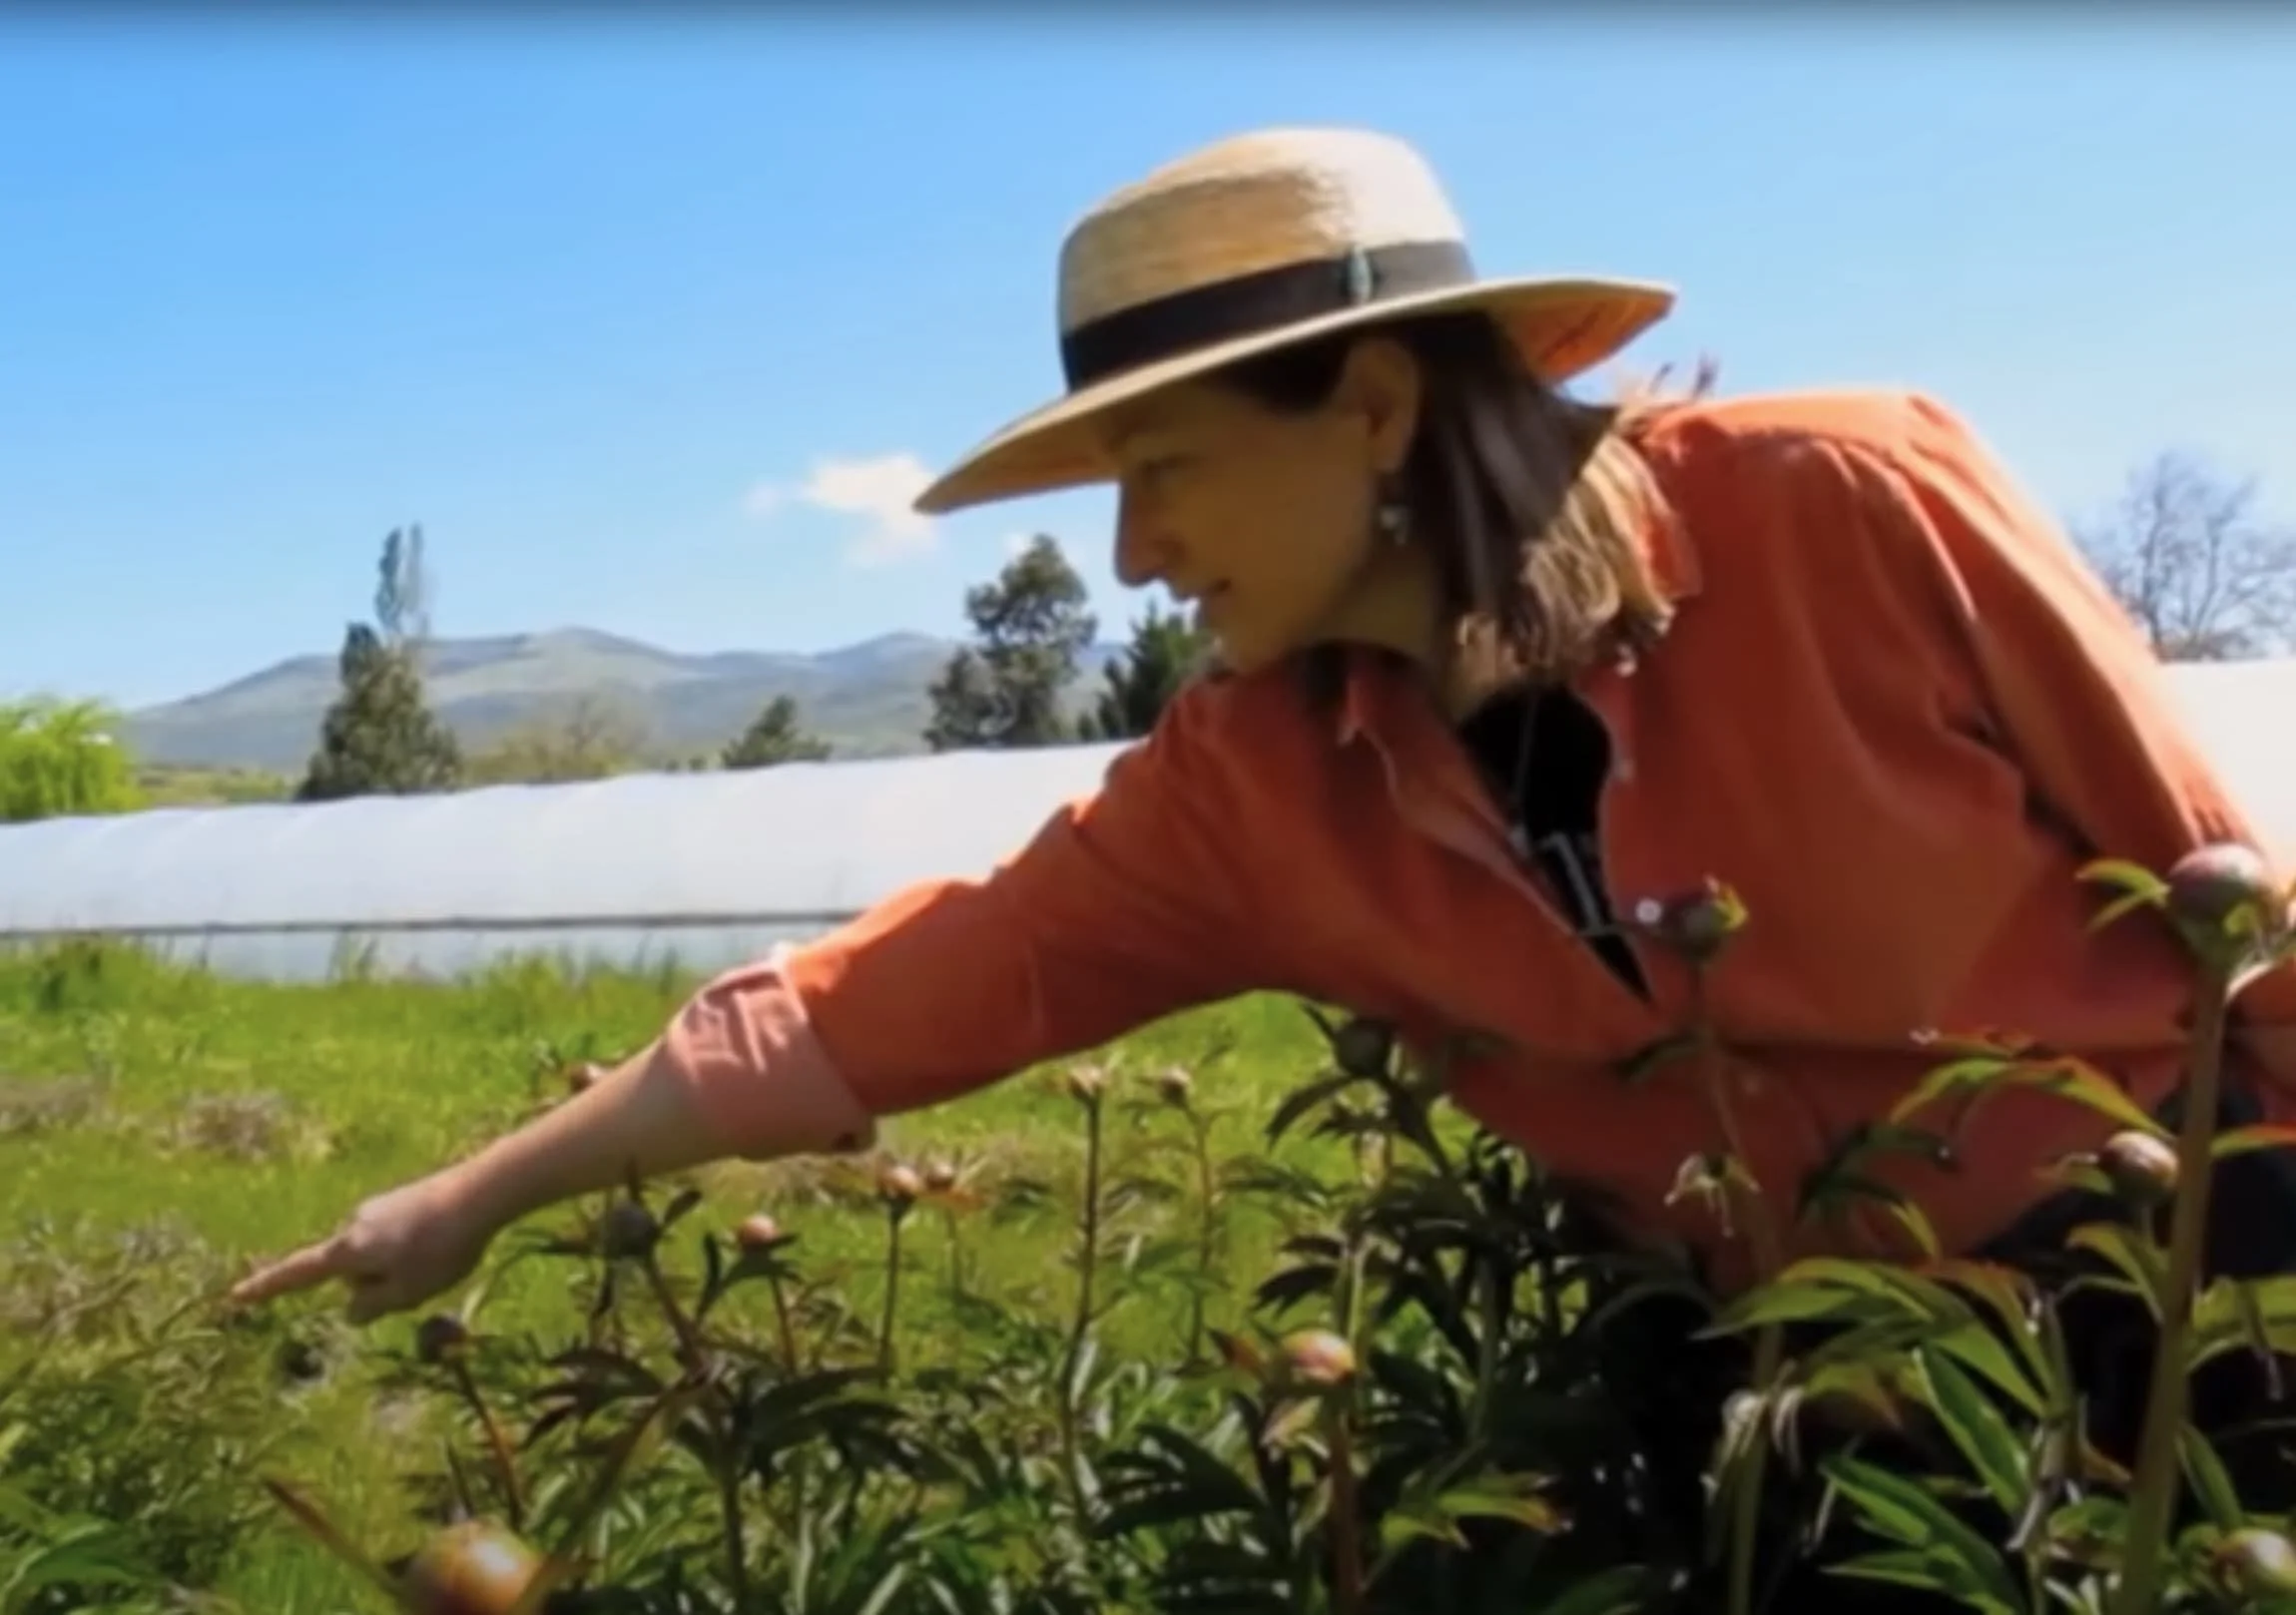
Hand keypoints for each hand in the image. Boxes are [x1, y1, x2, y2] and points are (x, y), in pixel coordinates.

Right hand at [229, 1166, 504, 1323]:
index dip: (267, 1288)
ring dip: (402, 1265)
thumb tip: (350, 1309)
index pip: (299, 1274)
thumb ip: (371, 1306)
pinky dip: (417, 1247)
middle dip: (380, 1283)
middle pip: (354, 1271)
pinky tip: (448, 1238)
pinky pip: (399, 1238)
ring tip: (442, 1256)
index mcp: (348, 1249)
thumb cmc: (441, 1249)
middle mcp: (355, 1223)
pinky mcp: (403, 1199)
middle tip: (424, 1278)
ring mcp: (379, 1207)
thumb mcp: (406, 1292)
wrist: (480, 1192)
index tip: (234, 1296)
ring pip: (380, 1255)